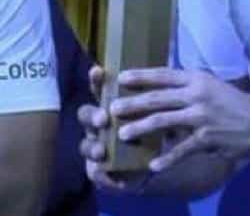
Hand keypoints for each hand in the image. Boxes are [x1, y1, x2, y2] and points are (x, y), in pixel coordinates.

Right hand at [75, 65, 149, 191]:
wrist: (149, 163)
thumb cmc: (149, 130)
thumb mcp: (153, 115)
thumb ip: (153, 103)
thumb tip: (164, 84)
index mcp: (109, 107)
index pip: (99, 90)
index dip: (96, 81)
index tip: (98, 71)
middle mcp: (97, 126)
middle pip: (85, 116)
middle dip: (92, 116)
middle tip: (103, 119)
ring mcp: (95, 147)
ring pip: (85, 145)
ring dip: (92, 147)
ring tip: (101, 150)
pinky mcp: (99, 170)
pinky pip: (95, 173)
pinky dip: (102, 175)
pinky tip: (112, 178)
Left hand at [110, 68, 249, 171]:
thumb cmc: (235, 104)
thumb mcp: (212, 86)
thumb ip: (188, 87)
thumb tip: (161, 88)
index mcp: (196, 79)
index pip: (163, 74)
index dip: (141, 76)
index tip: (120, 78)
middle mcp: (197, 94)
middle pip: (157, 98)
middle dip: (132, 103)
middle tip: (111, 109)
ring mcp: (201, 116)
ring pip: (163, 121)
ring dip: (141, 128)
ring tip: (123, 135)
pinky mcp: (207, 137)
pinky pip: (182, 149)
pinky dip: (167, 158)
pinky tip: (153, 166)